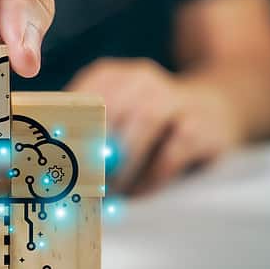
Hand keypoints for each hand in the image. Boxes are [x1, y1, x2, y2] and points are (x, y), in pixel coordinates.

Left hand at [67, 58, 244, 194]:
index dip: (67, 129)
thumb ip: (85, 135)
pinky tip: (138, 193)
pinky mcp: (202, 126)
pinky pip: (172, 150)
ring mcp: (176, 98)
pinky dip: (151, 176)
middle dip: (94, 148)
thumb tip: (51, 165)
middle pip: (111, 107)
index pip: (80, 98)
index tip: (55, 159)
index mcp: (111, 76)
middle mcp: (142, 79)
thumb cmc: (150, 123)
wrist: (218, 107)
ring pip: (144, 121)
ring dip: (123, 162)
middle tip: (81, 181)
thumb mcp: (116, 117)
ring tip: (110, 192)